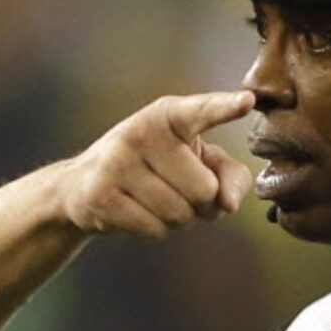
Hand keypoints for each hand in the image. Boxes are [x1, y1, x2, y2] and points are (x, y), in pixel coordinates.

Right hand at [62, 92, 254, 239]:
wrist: (81, 187)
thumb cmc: (153, 169)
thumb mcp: (195, 160)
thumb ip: (229, 174)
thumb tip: (229, 205)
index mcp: (168, 115)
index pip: (201, 112)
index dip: (224, 107)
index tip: (248, 101)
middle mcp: (141, 132)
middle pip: (204, 190)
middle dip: (200, 204)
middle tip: (177, 191)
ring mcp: (118, 163)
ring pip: (179, 214)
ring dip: (176, 219)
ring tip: (152, 199)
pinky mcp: (102, 195)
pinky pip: (155, 229)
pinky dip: (154, 229)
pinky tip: (134, 211)